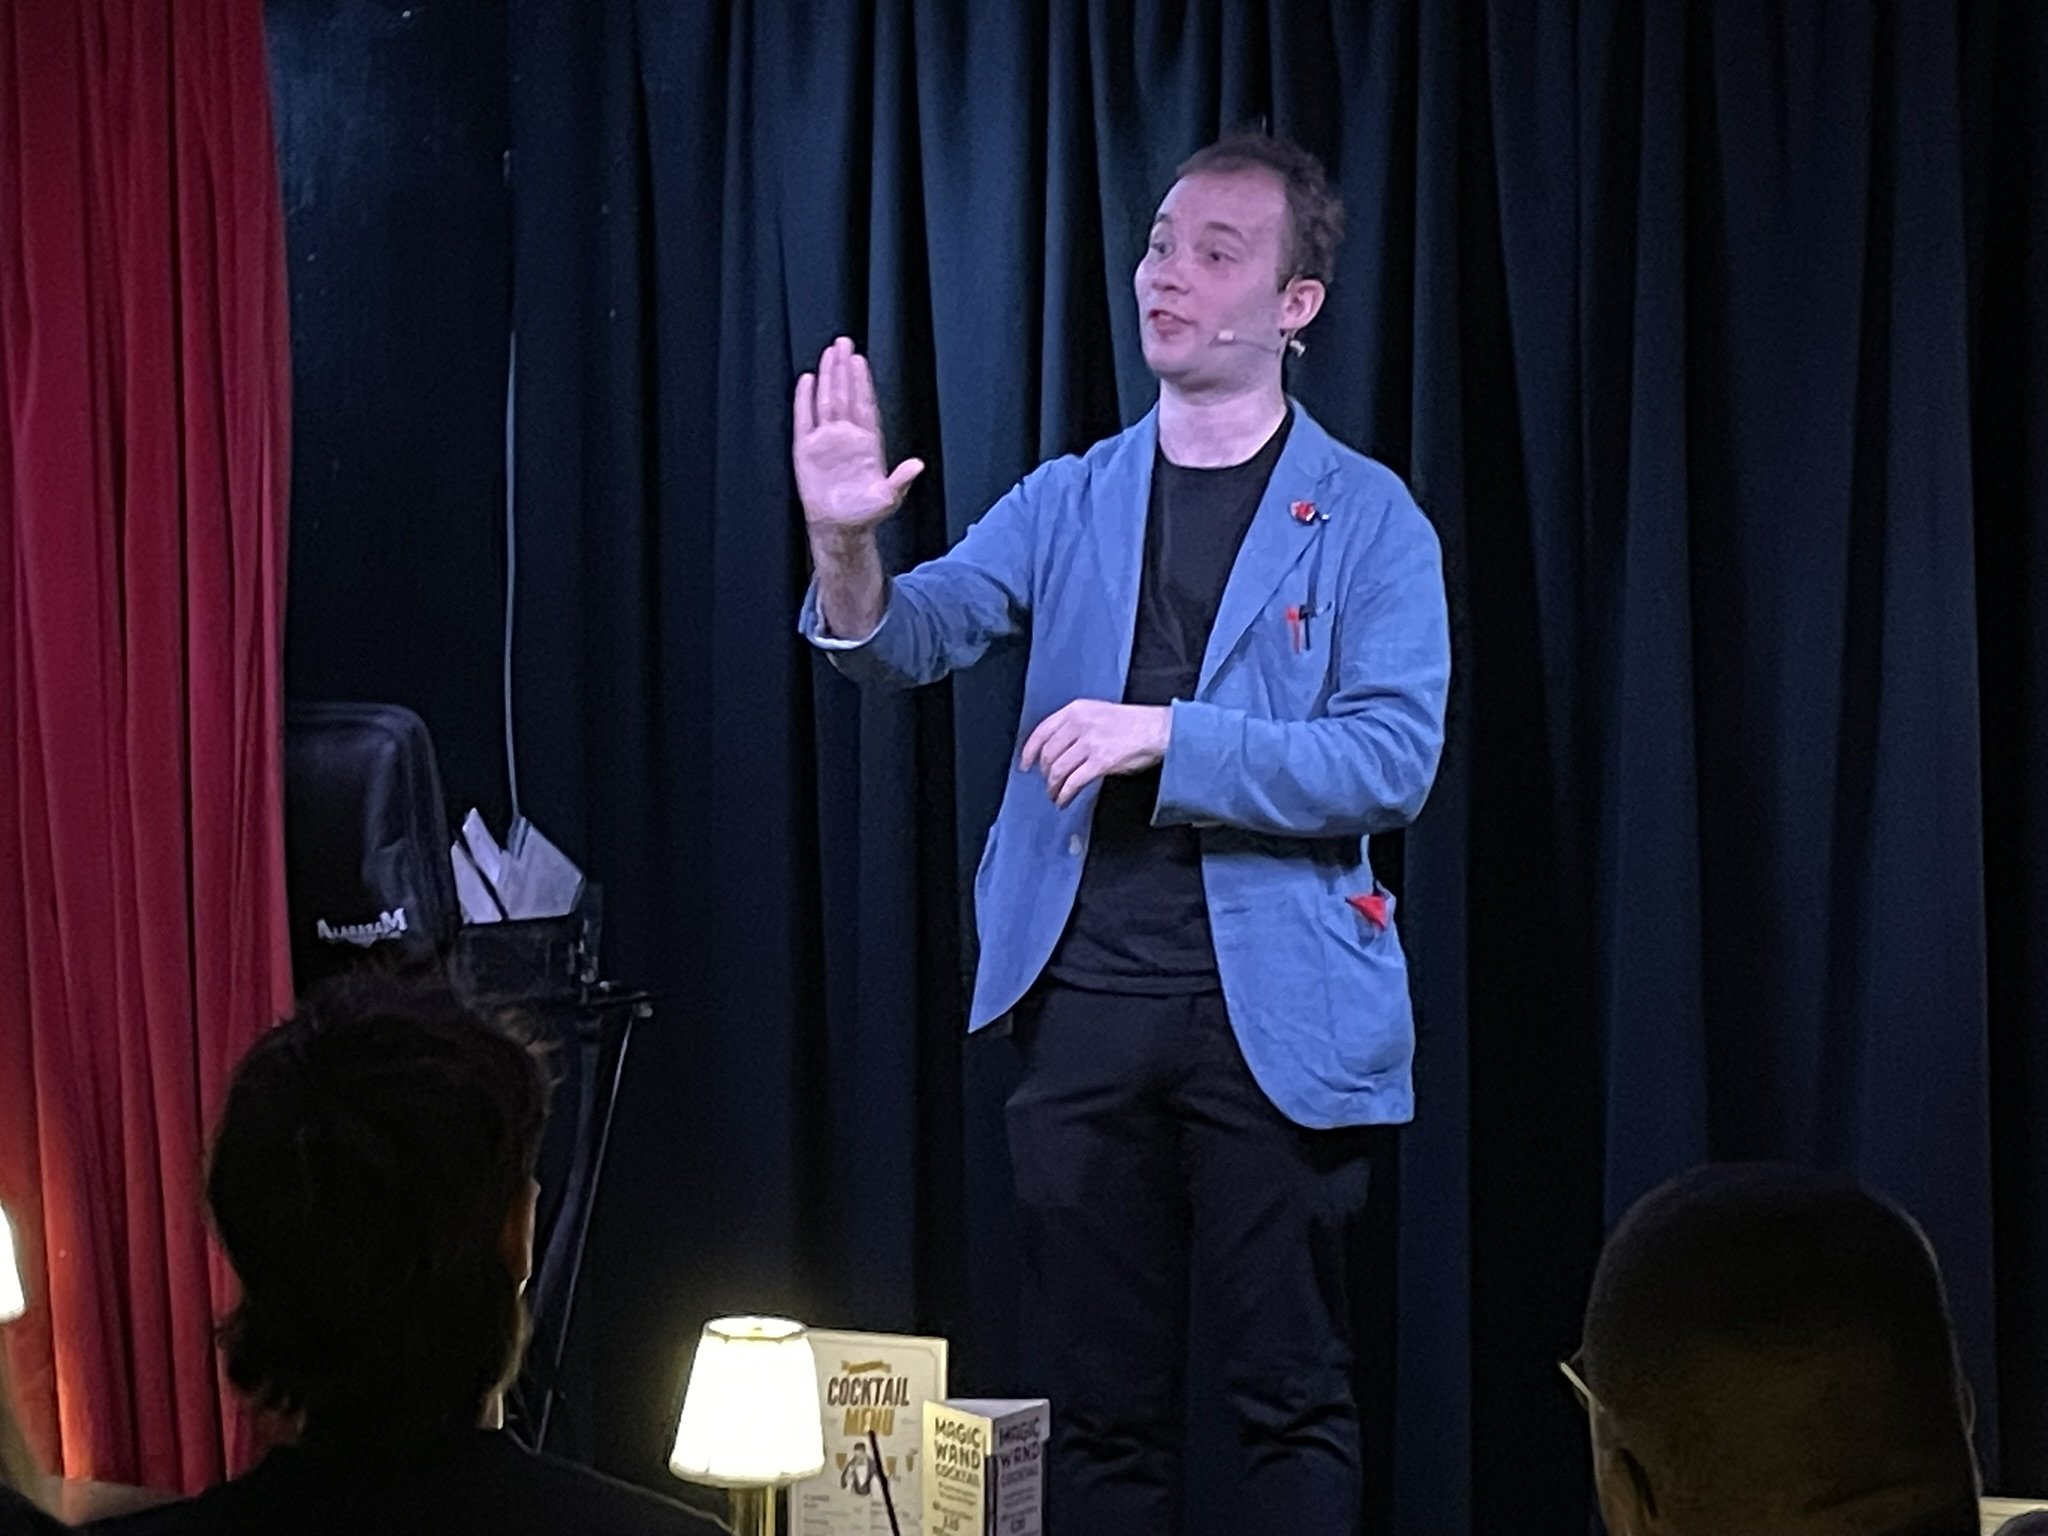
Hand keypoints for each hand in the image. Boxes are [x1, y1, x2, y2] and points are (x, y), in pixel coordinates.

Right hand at [793, 336, 924, 537]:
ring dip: (827, 377)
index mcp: (867, 443)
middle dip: (843, 369)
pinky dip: (804, 400)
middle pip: (844, 395)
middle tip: (843, 343)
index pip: (864, 404)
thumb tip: (918, 465)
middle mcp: (846, 436)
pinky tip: (806, 381)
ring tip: (828, 353)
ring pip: (825, 400)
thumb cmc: (865, 513)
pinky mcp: (806, 450)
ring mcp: (826, 441)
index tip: (859, 360)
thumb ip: (901, 480)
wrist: (840, 528)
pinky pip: (804, 419)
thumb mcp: (889, 498)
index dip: (861, 382)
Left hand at [1019, 701, 1171, 807]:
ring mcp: (1089, 743)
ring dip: (1053, 787)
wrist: (1158, 729)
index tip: (1024, 764)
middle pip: (1048, 754)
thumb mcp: (1098, 713)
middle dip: (1045, 774)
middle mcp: (1079, 724)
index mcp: (1076, 710)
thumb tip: (1056, 749)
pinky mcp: (1100, 761)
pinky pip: (1073, 782)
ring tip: (1055, 795)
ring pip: (1058, 770)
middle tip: (1047, 783)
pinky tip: (1064, 800)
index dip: (1029, 752)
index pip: (1041, 731)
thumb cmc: (1132, 724)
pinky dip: (1065, 794)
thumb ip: (1076, 726)